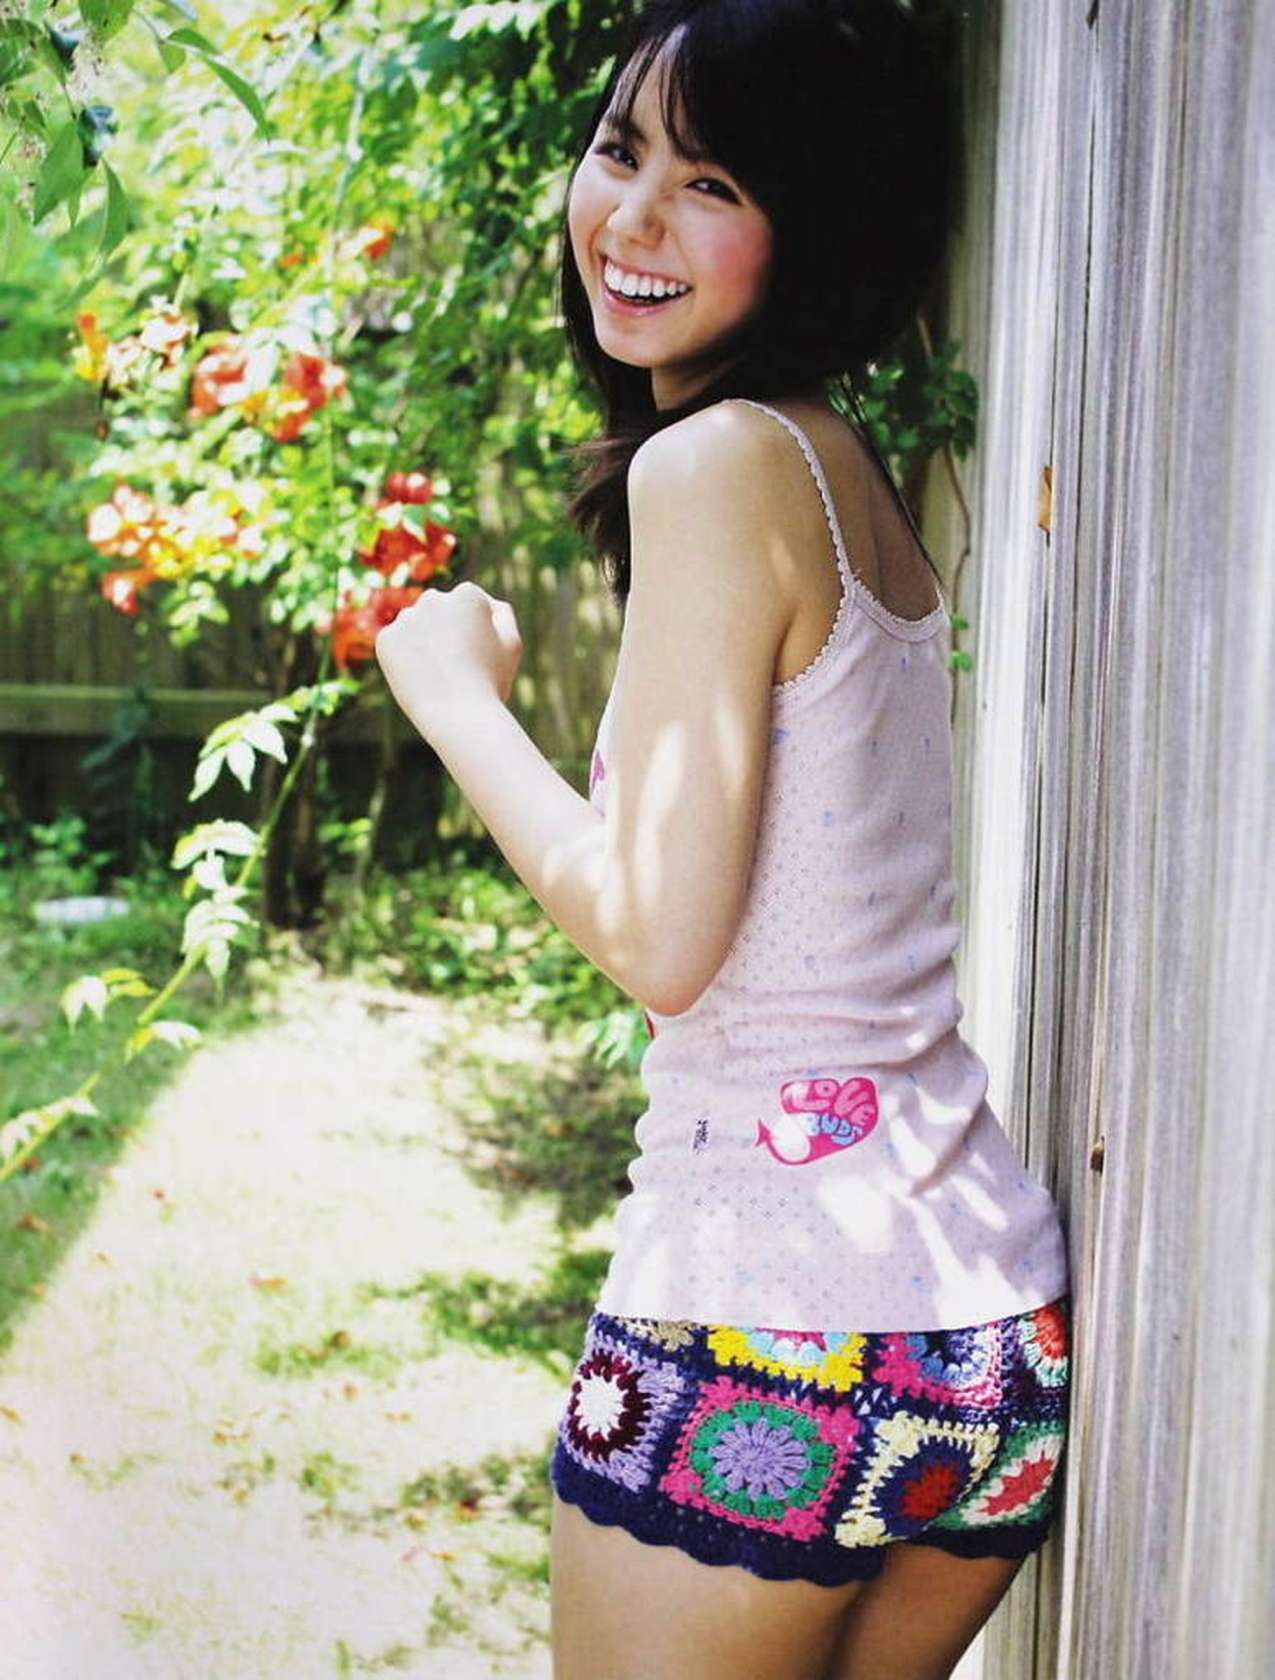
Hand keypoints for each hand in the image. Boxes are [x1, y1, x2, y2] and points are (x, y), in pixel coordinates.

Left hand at [374, 580, 522, 735]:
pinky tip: (420, 677)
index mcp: (467, 594)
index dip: (474, 631)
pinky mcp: (386, 639)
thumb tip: (485, 601)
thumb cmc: (491, 682)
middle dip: (445, 631)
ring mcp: (407, 618)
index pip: (468, 604)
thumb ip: (501, 614)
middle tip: (456, 666)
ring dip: (424, 642)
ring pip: (416, 626)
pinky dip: (404, 659)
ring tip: (439, 675)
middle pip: (439, 610)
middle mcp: (434, 598)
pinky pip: (396, 644)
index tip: (478, 657)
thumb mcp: (512, 644)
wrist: (460, 716)